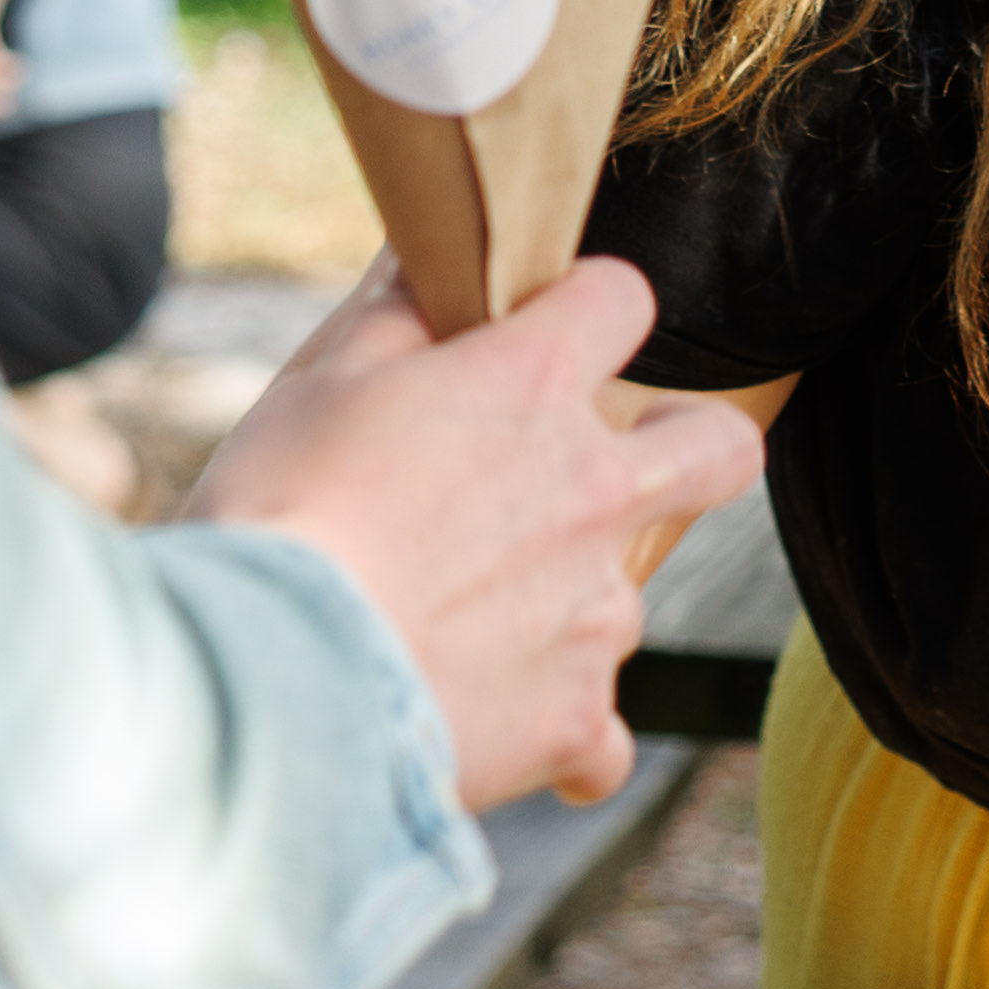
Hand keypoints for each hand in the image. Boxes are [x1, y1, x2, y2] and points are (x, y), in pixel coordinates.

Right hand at [189, 257, 761, 813]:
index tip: (541, 332)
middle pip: (719, 448)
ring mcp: (597, 612)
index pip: (620, 297)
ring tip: (458, 627)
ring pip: (624, 598)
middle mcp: (594, 490)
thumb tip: (428, 247)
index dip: (586, 305)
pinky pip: (600, 742)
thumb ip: (396, 309)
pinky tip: (502, 727)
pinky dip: (562, 737)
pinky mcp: (577, 718)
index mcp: (530, 386)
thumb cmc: (279, 510)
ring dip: (566, 604)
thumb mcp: (317, 378)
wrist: (269, 676)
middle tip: (605, 472)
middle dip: (689, 446)